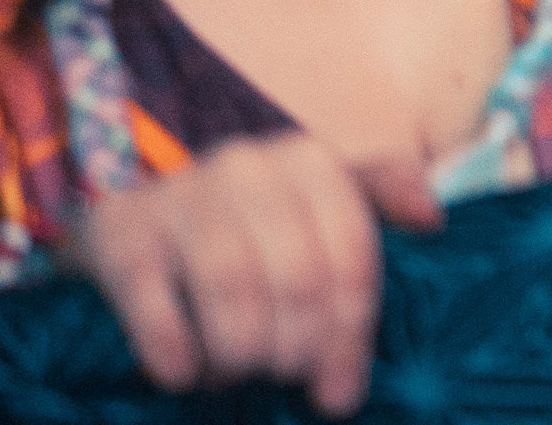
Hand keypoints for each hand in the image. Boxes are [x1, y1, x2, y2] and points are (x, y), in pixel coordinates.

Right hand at [62, 133, 438, 416]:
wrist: (129, 218)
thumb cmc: (244, 225)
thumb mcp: (314, 204)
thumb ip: (380, 199)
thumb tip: (431, 219)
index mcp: (307, 160)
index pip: (349, 253)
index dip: (348, 333)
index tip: (339, 392)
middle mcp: (246, 165)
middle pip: (296, 273)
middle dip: (297, 346)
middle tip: (287, 380)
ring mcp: (180, 194)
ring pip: (231, 283)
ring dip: (240, 350)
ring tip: (239, 376)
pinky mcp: (120, 230)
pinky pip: (152, 298)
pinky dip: (172, 347)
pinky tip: (182, 375)